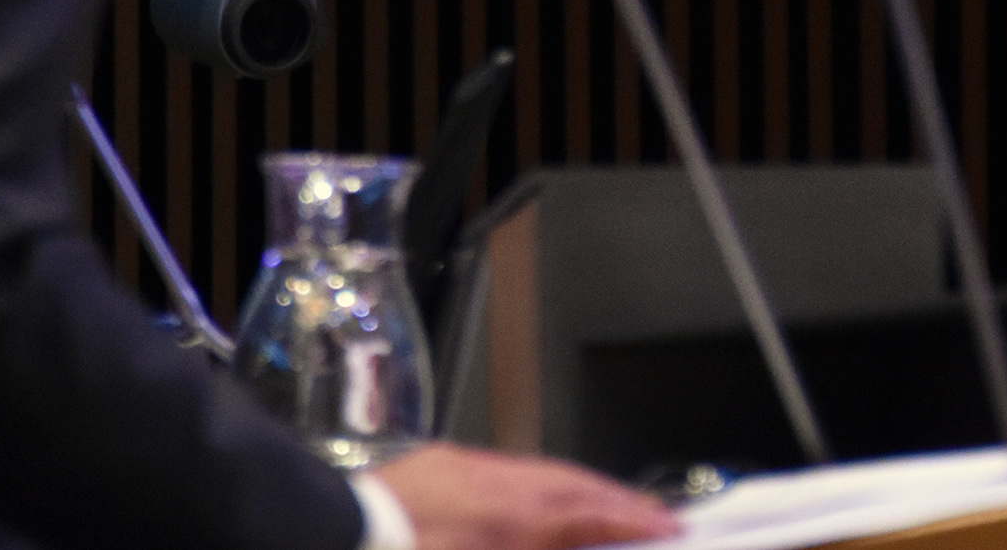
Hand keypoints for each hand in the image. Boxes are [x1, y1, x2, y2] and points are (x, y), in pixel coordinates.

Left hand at [374, 443, 682, 549]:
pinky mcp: (442, 466)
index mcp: (515, 517)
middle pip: (574, 487)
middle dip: (618, 503)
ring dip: (578, 493)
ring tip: (604, 512)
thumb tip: (577, 538)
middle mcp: (499, 483)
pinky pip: (508, 470)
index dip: (637, 520)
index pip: (592, 514)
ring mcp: (469, 469)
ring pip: (542, 474)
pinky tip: (540, 503)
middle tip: (653, 518)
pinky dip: (536, 486)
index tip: (671, 527)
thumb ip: (544, 546)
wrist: (335, 534)